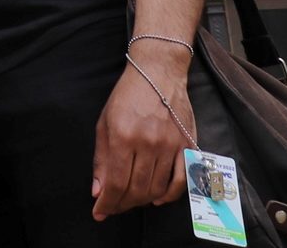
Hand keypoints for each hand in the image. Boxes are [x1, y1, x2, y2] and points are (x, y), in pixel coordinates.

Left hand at [91, 55, 195, 219]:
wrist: (158, 74)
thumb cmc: (126, 97)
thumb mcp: (104, 123)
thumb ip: (101, 159)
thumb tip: (98, 191)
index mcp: (123, 136)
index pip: (116, 182)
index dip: (108, 203)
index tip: (99, 213)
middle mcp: (149, 143)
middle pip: (137, 190)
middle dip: (122, 204)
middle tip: (113, 207)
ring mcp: (171, 146)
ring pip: (158, 189)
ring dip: (142, 201)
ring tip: (130, 201)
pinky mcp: (188, 146)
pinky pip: (181, 181)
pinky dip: (169, 195)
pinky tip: (157, 199)